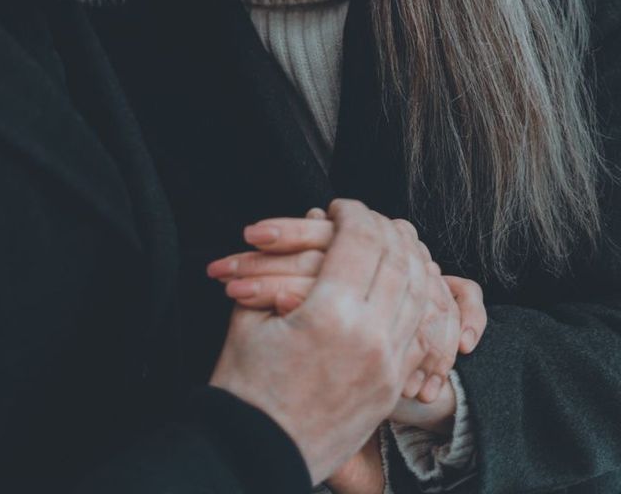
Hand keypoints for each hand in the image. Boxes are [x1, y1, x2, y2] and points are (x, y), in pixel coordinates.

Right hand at [209, 199, 431, 484]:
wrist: (256, 456)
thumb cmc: (242, 387)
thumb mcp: (249, 316)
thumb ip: (279, 261)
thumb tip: (311, 219)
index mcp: (330, 315)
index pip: (359, 240)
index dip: (352, 212)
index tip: (340, 203)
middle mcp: (370, 337)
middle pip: (398, 259)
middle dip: (384, 227)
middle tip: (367, 216)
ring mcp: (387, 366)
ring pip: (417, 292)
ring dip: (407, 258)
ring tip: (388, 241)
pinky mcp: (392, 388)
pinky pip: (418, 331)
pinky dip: (413, 299)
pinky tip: (397, 285)